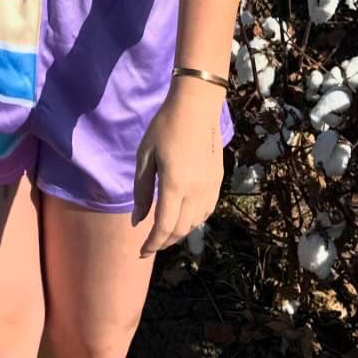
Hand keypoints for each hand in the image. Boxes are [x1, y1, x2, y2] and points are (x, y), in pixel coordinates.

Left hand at [131, 81, 226, 256]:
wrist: (196, 106)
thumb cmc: (164, 128)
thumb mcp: (145, 157)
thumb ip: (142, 191)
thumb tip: (139, 221)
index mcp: (175, 185)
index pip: (165, 227)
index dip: (153, 243)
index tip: (142, 251)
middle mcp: (196, 191)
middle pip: (182, 229)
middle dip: (165, 242)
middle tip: (150, 245)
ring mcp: (210, 186)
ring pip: (196, 222)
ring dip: (180, 233)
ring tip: (165, 233)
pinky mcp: (218, 180)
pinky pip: (207, 210)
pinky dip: (194, 220)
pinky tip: (184, 217)